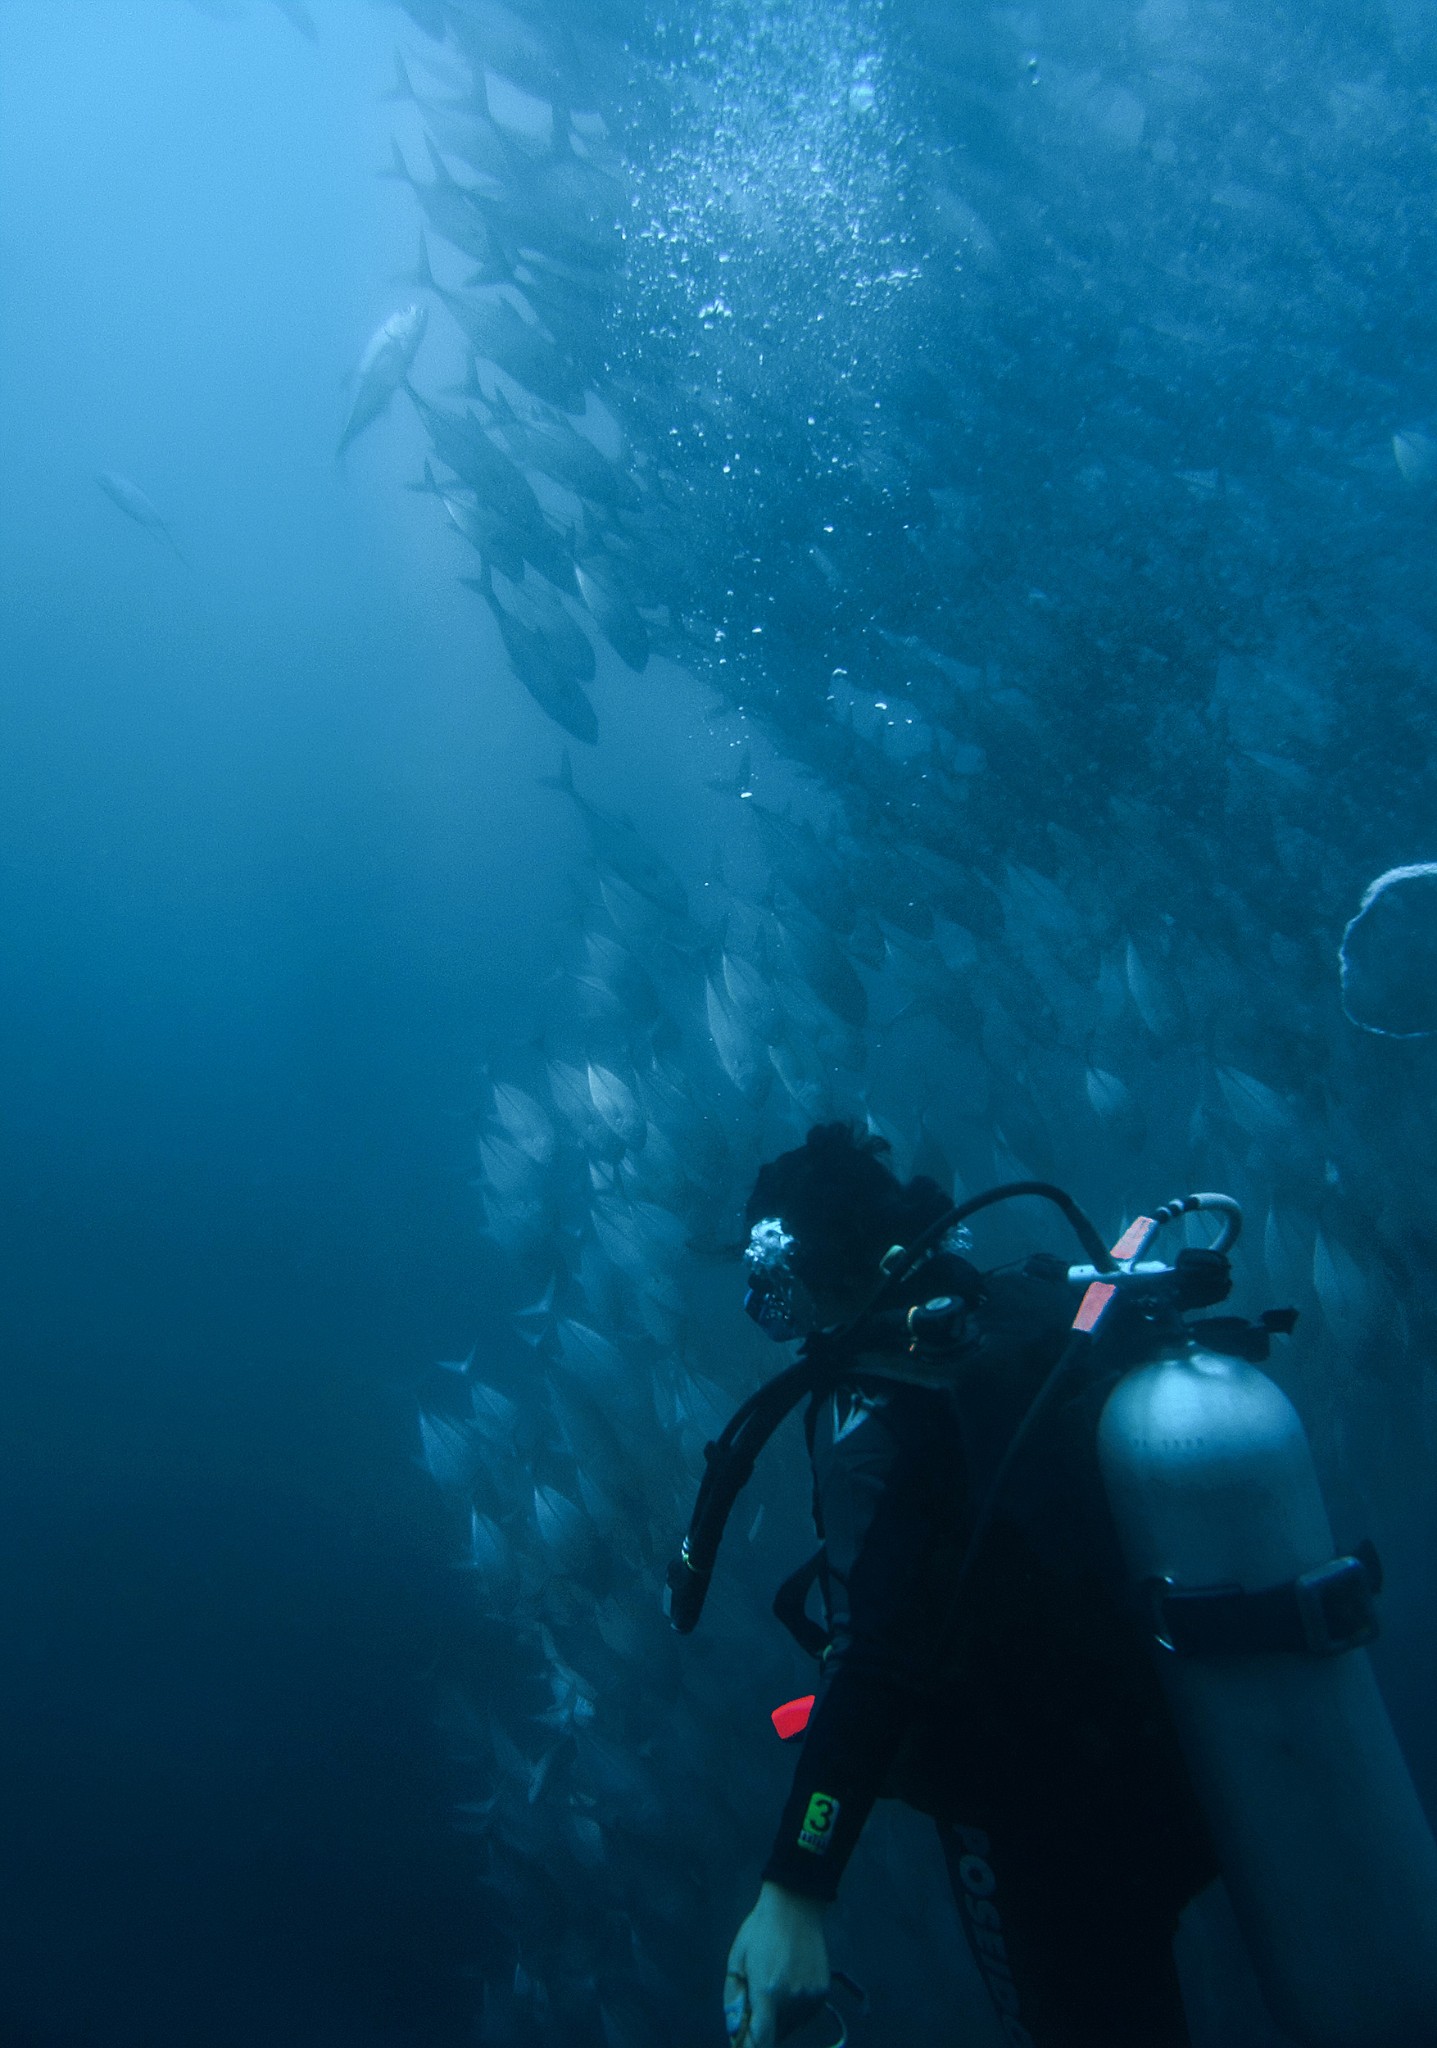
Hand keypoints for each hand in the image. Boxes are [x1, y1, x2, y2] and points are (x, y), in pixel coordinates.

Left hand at [724, 1881, 829, 2046]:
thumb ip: (734, 2000)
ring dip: (778, 2021)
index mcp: (767, 1991)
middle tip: (754, 2005)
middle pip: (774, 2036)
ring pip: (790, 2027)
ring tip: (772, 1987)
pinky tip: (787, 1983)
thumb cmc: (759, 1931)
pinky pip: (804, 2015)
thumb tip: (735, 2032)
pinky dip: (793, 2010)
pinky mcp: (822, 1992)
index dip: (750, 2047)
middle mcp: (792, 1999)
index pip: (761, 2042)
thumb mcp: (736, 1960)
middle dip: (761, 2029)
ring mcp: (810, 1996)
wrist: (795, 1905)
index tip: (743, 2042)